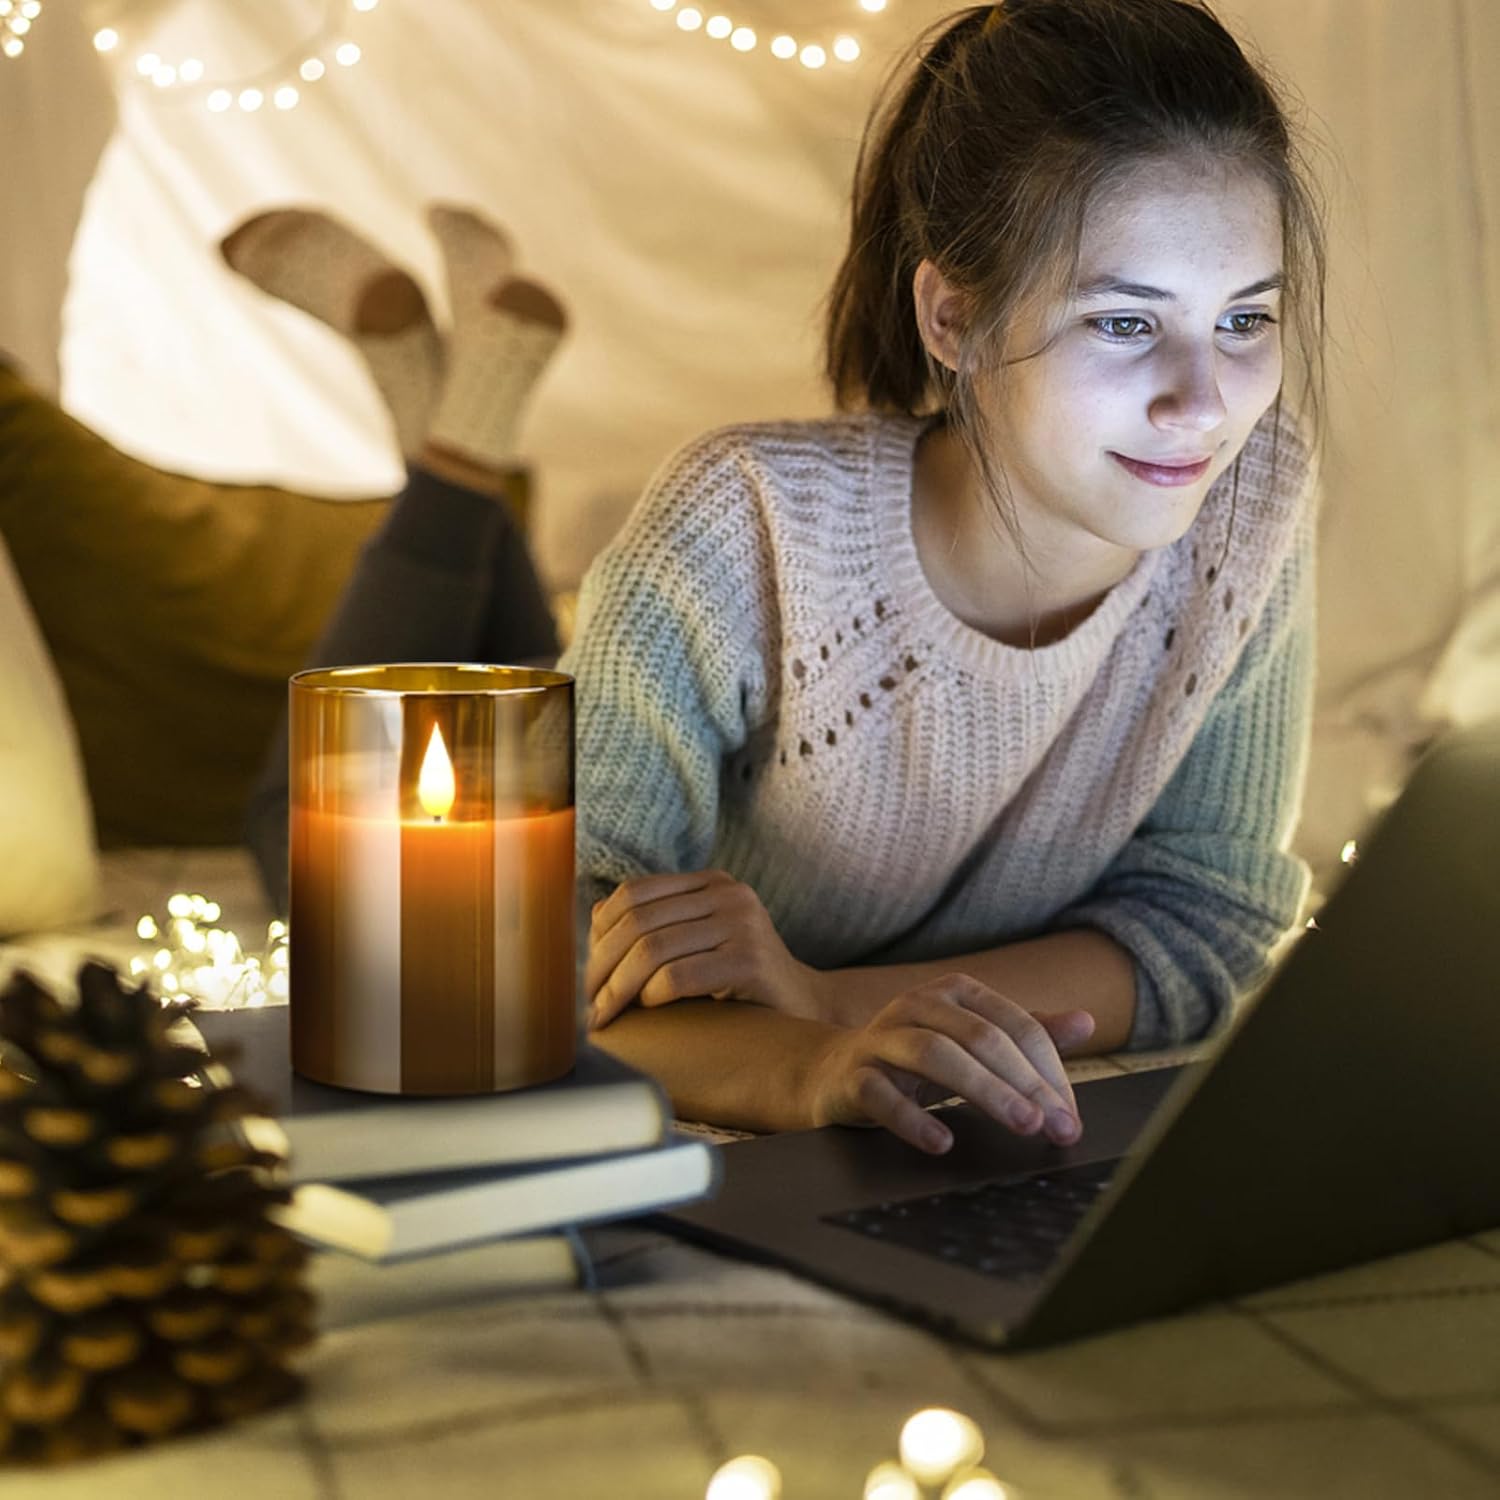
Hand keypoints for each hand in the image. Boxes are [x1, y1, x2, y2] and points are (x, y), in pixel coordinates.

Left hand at [586, 870, 824, 1029]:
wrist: (805, 1007)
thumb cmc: (740, 981)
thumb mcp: (699, 941)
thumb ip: (657, 924)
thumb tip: (592, 917)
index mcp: (711, 883)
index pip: (633, 893)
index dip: (599, 932)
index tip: (586, 974)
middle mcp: (728, 894)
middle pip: (638, 922)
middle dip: (601, 965)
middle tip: (587, 1004)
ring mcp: (742, 924)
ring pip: (653, 950)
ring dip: (618, 988)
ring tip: (605, 1015)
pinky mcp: (751, 961)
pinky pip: (680, 976)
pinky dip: (652, 995)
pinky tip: (649, 1009)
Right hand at [804, 975, 1094, 1154]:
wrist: (834, 1074)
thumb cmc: (915, 1059)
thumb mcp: (972, 1041)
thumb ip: (1026, 1032)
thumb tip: (1086, 1021)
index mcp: (954, 993)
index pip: (1015, 1026)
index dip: (1049, 1070)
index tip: (1071, 1115)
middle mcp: (916, 1006)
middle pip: (980, 1038)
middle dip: (1027, 1083)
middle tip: (1059, 1126)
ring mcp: (880, 1039)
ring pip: (935, 1055)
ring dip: (985, 1091)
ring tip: (1022, 1125)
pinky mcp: (851, 1076)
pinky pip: (880, 1094)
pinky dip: (912, 1119)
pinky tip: (941, 1142)